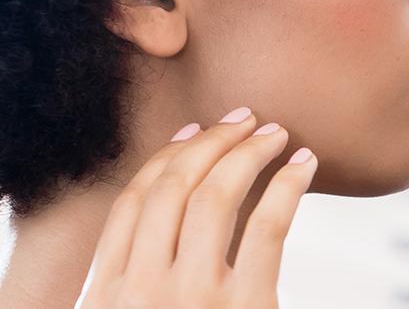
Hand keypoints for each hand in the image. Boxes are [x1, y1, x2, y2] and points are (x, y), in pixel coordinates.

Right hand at [78, 108, 316, 308]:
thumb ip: (134, 284)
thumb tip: (158, 230)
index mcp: (104, 294)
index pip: (132, 204)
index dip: (165, 158)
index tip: (193, 131)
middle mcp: (142, 289)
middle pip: (172, 189)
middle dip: (211, 143)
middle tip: (244, 118)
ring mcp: (193, 296)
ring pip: (216, 197)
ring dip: (248, 153)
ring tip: (275, 134)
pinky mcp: (246, 307)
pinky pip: (267, 228)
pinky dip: (288, 185)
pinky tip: (304, 164)